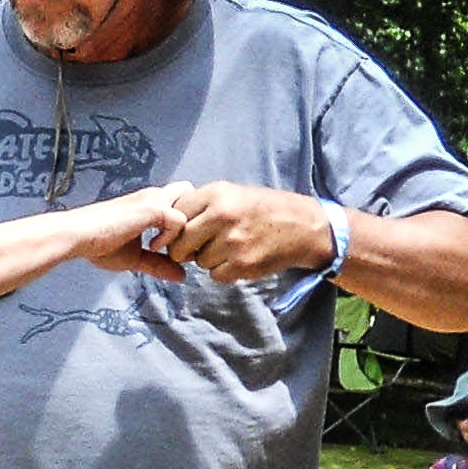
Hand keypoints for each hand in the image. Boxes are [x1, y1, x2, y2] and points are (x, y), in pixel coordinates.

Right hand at [81, 180, 192, 279]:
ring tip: (169, 248)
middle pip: (189, 191)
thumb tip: (181, 276)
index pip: (181, 198)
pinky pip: (180, 221)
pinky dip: (171, 237)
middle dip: (192, 214)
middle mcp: (153, 196)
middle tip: (181, 242)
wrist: (78, 236)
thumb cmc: (98, 244)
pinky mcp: (152, 208)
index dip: (184, 218)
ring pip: (190, 203)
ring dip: (186, 227)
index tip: (175, 246)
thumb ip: (159, 264)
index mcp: (149, 203)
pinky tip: (152, 247)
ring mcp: (154, 200)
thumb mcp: (135, 257)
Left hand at [163, 183, 333, 283]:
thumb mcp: (229, 193)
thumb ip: (198, 206)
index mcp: (216, 195)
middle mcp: (221, 216)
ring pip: (199, 262)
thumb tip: (166, 228)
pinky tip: (238, 258)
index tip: (180, 233)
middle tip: (200, 246)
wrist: (301, 226)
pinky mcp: (242, 265)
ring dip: (208, 259)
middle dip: (185, 250)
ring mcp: (232, 242)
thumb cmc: (260, 209)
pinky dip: (223, 271)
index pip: (175, 216)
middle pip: (180, 244)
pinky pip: (215, 275)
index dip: (174, 228)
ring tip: (229, 246)